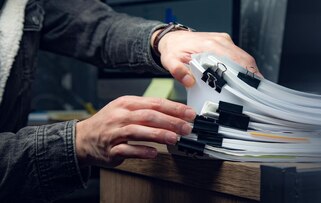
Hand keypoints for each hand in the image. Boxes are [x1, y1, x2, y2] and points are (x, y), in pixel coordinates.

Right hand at [75, 96, 195, 166]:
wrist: (83, 138)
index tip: (189, 113)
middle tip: (186, 127)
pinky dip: (142, 151)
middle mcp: (120, 116)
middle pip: (149, 116)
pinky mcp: (111, 149)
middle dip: (171, 121)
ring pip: (138, 131)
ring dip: (158, 135)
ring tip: (174, 138)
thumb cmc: (109, 123)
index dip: (174, 108)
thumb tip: (176, 113)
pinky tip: (154, 152)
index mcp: (126, 104)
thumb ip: (147, 110)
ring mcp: (114, 133)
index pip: (154, 103)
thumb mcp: (125, 109)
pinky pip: (128, 150)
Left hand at [152, 31, 262, 87]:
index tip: (252, 84)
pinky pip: (239, 56)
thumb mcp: (170, 61)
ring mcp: (224, 42)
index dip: (246, 71)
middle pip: (244, 58)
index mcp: (209, 44)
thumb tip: (189, 81)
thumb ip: (178, 71)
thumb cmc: (174, 50)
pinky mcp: (225, 44)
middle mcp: (220, 41)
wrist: (173, 39)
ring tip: (252, 89)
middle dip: (252, 74)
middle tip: (255, 92)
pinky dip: (243, 68)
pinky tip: (244, 81)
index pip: (234, 57)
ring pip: (244, 57)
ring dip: (249, 72)